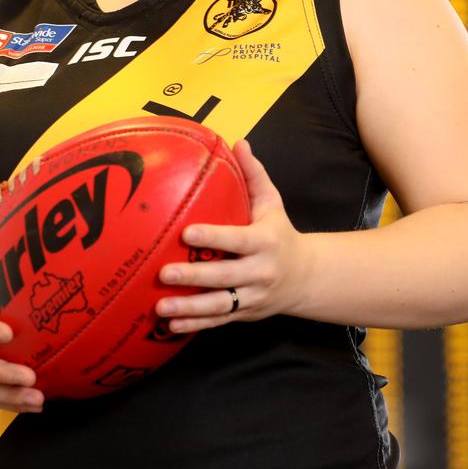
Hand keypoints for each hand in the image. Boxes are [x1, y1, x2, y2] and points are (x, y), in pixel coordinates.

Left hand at [156, 140, 310, 332]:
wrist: (307, 277)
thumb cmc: (280, 233)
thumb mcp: (272, 202)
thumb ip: (254, 174)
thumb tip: (238, 141)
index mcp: (265, 242)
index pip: (237, 240)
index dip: (213, 238)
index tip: (187, 233)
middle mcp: (260, 272)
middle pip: (224, 277)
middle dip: (193, 278)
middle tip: (163, 274)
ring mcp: (252, 297)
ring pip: (219, 306)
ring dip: (189, 310)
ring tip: (160, 307)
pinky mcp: (244, 314)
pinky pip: (218, 321)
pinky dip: (195, 326)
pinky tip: (170, 327)